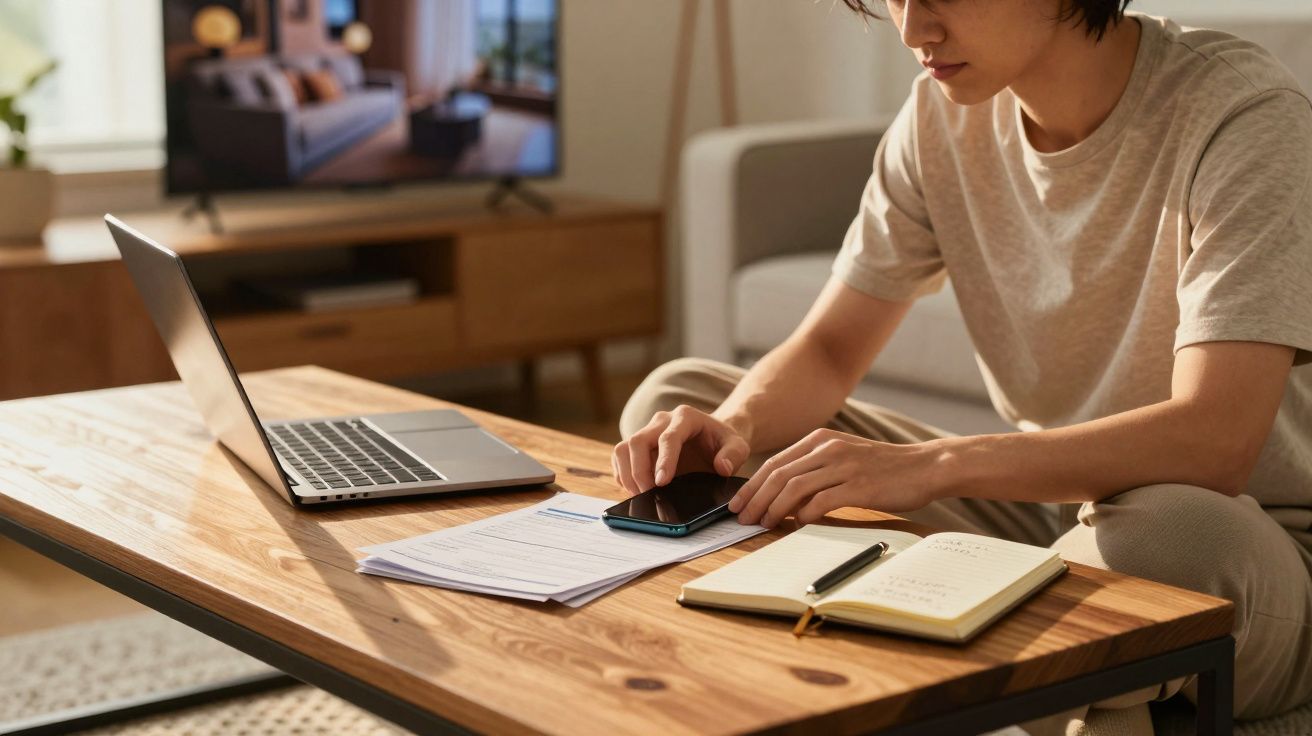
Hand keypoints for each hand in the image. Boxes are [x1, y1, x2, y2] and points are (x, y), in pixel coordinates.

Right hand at [611, 405, 750, 494]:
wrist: (712, 438)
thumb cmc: (723, 442)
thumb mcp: (739, 446)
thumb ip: (734, 455)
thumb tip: (722, 467)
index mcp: (686, 417)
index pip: (668, 437)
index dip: (663, 460)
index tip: (662, 483)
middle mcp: (661, 421)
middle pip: (638, 441)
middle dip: (639, 471)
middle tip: (648, 495)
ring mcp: (647, 432)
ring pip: (623, 448)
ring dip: (627, 474)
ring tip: (640, 495)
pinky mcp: (638, 446)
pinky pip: (620, 458)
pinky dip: (623, 476)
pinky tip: (635, 490)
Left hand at [727, 428, 942, 527]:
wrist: (926, 466)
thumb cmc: (885, 467)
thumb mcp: (845, 456)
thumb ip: (817, 468)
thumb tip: (784, 496)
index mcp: (822, 439)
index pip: (775, 462)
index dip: (752, 484)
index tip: (738, 503)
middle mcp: (829, 448)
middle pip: (779, 474)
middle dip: (756, 498)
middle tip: (742, 518)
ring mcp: (844, 466)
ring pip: (794, 487)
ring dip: (774, 508)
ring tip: (763, 524)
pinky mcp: (859, 486)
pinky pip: (821, 500)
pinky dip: (804, 513)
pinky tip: (797, 523)